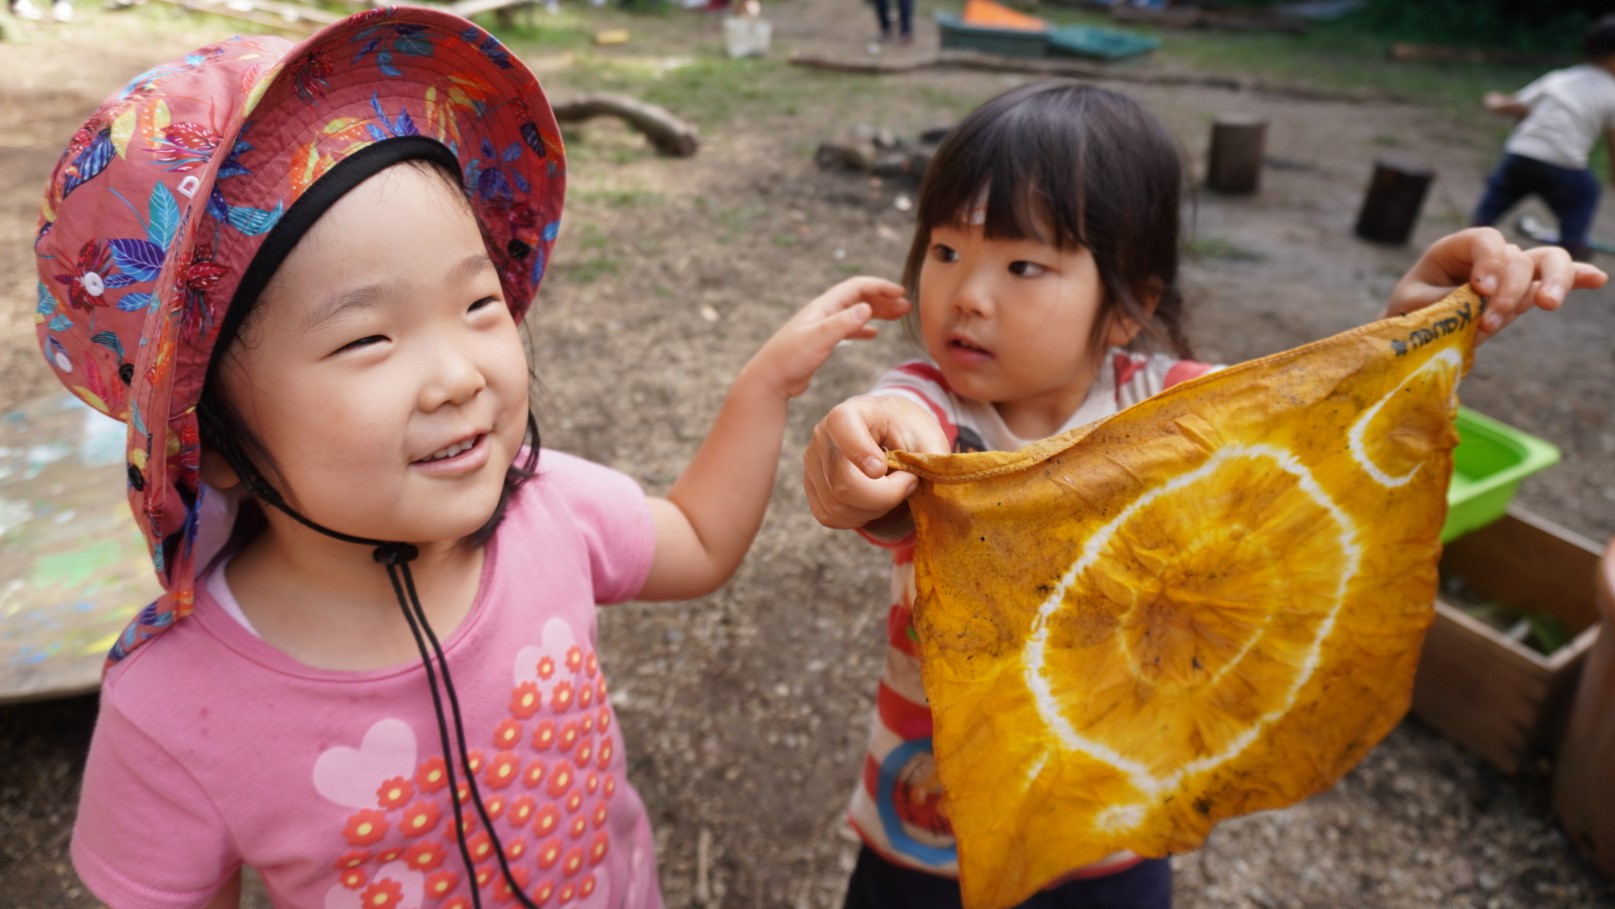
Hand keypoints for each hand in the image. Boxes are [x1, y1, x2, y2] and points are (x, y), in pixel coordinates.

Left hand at [742, 276, 909, 398]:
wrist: (770, 380)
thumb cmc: (790, 359)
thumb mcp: (819, 339)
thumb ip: (843, 323)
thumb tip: (867, 307)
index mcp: (824, 307)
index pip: (857, 288)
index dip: (880, 287)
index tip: (901, 293)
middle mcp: (824, 313)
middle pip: (859, 298)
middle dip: (883, 299)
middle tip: (907, 306)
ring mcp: (822, 327)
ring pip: (855, 313)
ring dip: (877, 312)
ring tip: (898, 316)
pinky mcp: (821, 343)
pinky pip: (847, 329)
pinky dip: (862, 328)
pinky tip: (873, 335)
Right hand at [802, 395, 949, 529]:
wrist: (888, 436)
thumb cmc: (908, 432)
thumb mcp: (928, 436)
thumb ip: (931, 459)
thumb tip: (920, 486)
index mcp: (851, 412)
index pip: (842, 426)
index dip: (859, 451)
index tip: (881, 469)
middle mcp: (822, 436)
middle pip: (842, 482)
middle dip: (883, 496)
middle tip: (908, 484)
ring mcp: (812, 463)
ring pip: (837, 505)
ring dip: (874, 509)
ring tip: (892, 491)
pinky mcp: (812, 489)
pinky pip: (831, 516)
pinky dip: (858, 518)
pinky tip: (874, 503)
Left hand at [1383, 227, 1606, 342]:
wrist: (1413, 332)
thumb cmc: (1408, 311)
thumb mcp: (1414, 306)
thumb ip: (1445, 301)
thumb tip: (1481, 300)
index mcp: (1456, 249)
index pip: (1485, 240)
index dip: (1489, 261)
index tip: (1479, 290)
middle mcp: (1489, 256)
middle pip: (1517, 258)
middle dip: (1509, 291)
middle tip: (1490, 323)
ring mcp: (1512, 272)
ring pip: (1546, 262)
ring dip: (1553, 282)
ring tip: (1548, 305)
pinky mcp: (1525, 292)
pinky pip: (1556, 279)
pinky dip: (1577, 278)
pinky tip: (1597, 279)